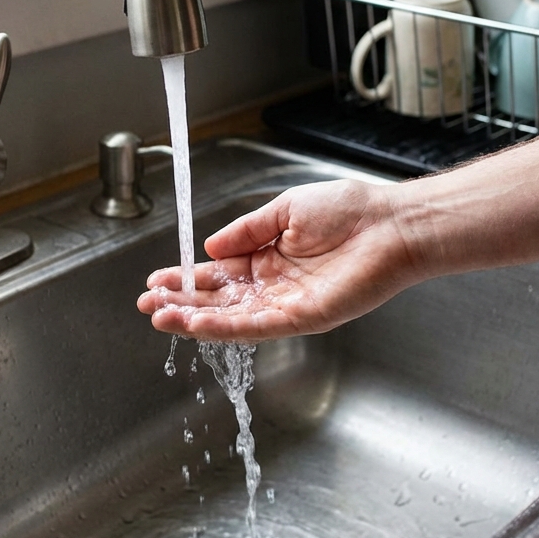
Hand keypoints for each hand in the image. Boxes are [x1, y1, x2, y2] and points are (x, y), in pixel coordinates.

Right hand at [136, 179, 425, 341]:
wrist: (391, 225)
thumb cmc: (351, 211)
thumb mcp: (285, 210)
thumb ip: (247, 230)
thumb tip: (209, 244)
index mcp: (269, 256)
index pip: (219, 272)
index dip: (187, 278)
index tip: (157, 280)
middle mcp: (275, 285)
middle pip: (219, 299)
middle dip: (181, 302)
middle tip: (147, 304)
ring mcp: (288, 304)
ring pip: (232, 317)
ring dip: (194, 319)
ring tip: (160, 318)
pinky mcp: (304, 318)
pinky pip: (257, 326)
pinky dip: (224, 327)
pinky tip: (196, 324)